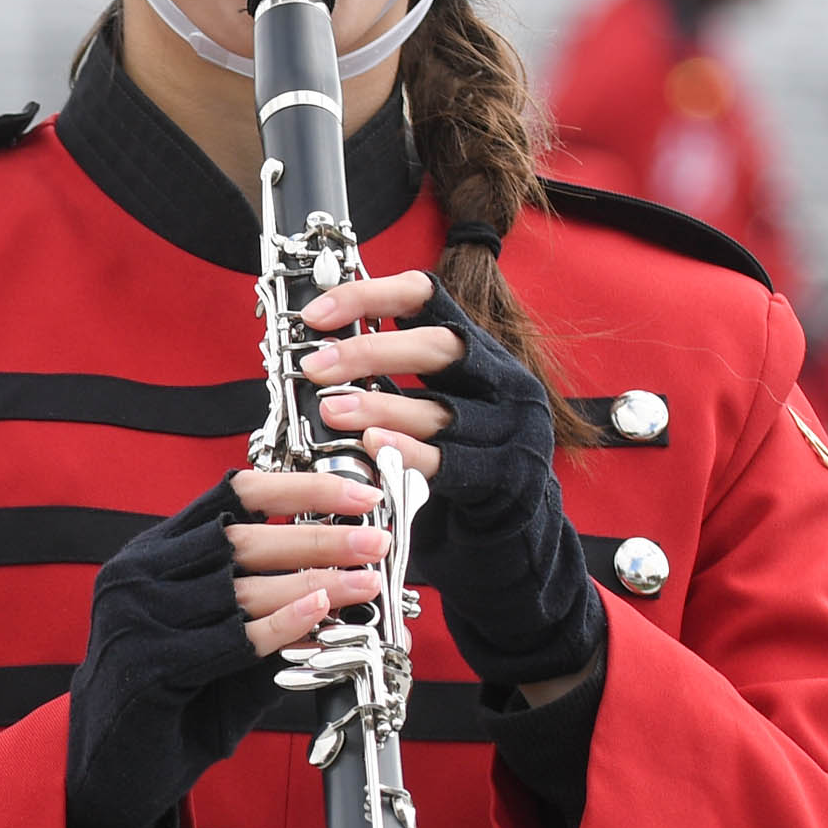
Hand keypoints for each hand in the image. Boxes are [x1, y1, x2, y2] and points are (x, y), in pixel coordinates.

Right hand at [65, 467, 391, 827]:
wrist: (108, 768)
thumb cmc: (175, 697)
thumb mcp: (218, 635)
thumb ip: (267, 603)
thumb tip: (351, 577)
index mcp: (156, 550)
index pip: (235, 493)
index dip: (302, 488)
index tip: (360, 494)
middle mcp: (138, 572)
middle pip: (242, 537)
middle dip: (319, 536)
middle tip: (376, 542)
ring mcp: (136, 616)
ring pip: (240, 588)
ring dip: (313, 582)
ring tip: (366, 583)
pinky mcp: (147, 663)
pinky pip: (231, 639)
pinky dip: (282, 625)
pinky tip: (321, 613)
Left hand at [299, 271, 604, 690]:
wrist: (514, 532)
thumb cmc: (459, 458)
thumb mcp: (431, 404)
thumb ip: (388, 379)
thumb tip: (313, 356)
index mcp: (479, 349)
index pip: (427, 297)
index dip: (370, 296)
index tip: (317, 315)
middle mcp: (504, 381)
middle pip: (438, 347)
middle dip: (369, 352)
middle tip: (315, 367)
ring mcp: (512, 430)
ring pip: (441, 409)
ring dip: (379, 408)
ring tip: (330, 410)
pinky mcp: (509, 476)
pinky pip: (452, 462)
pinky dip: (408, 453)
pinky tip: (371, 448)